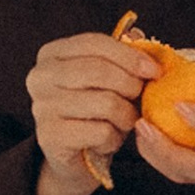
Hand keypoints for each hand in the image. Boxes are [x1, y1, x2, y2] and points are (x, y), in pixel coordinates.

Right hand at [27, 29, 148, 194]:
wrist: (76, 159)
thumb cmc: (95, 113)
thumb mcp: (109, 80)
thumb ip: (121, 55)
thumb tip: (137, 35)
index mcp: (51, 54)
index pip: (93, 43)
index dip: (129, 55)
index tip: (154, 70)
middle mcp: (40, 77)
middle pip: (98, 71)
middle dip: (130, 85)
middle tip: (139, 98)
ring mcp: (41, 107)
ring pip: (106, 103)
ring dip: (126, 116)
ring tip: (124, 122)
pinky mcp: (50, 136)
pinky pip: (101, 132)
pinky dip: (114, 138)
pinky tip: (108, 141)